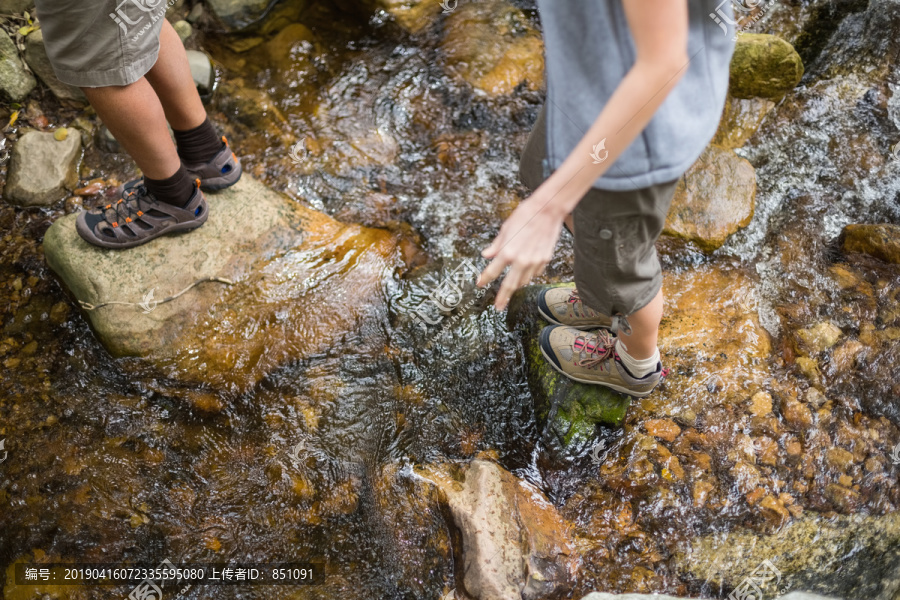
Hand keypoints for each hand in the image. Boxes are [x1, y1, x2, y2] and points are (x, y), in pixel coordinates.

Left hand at [477, 194, 563, 309]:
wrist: (548, 210)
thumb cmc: (525, 215)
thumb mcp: (506, 228)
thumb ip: (496, 245)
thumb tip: (487, 254)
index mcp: (507, 252)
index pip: (492, 272)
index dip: (484, 279)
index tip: (479, 284)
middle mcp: (521, 260)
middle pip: (509, 285)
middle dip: (502, 297)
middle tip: (498, 306)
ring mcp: (534, 262)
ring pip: (523, 281)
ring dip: (516, 284)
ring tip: (511, 286)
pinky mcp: (545, 260)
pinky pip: (535, 273)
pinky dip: (528, 274)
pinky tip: (525, 271)